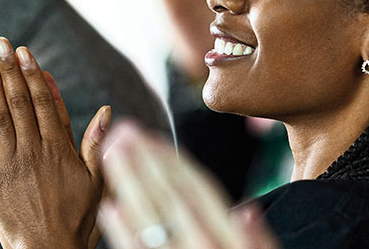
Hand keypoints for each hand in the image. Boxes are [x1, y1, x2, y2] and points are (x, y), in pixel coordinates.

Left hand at [0, 37, 109, 248]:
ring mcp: (12, 165)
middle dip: (10, 70)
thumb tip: (106, 112)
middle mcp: (35, 152)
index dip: (35, 75)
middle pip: (21, 102)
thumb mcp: (96, 182)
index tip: (27, 53)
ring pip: (0, 118)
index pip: (47, 103)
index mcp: (60, 150)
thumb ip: (95, 145)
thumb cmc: (77, 219)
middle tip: (1, 43)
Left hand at [98, 123, 278, 248]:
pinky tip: (109, 208)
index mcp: (230, 240)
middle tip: (120, 132)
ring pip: (150, 221)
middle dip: (143, 163)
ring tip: (110, 155)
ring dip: (128, 186)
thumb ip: (258, 242)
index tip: (149, 135)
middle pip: (170, 199)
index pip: (198, 192)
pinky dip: (122, 233)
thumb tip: (246, 208)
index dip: (171, 161)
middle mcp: (202, 248)